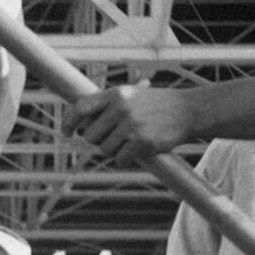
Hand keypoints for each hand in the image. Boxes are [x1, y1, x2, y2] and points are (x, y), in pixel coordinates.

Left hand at [64, 83, 192, 165]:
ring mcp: (131, 125)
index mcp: (115, 94)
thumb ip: (106, 105)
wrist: (188, 110)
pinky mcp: (142, 142)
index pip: (81, 108)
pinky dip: (125, 159)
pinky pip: (119, 160)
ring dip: (114, 150)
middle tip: (115, 136)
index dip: (69, 122)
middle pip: (89, 136)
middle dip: (99, 140)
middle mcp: (121, 108)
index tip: (66, 132)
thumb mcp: (131, 95)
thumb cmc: (155, 104)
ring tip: (131, 139)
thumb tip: (76, 121)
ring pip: (104, 150)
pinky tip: (138, 149)